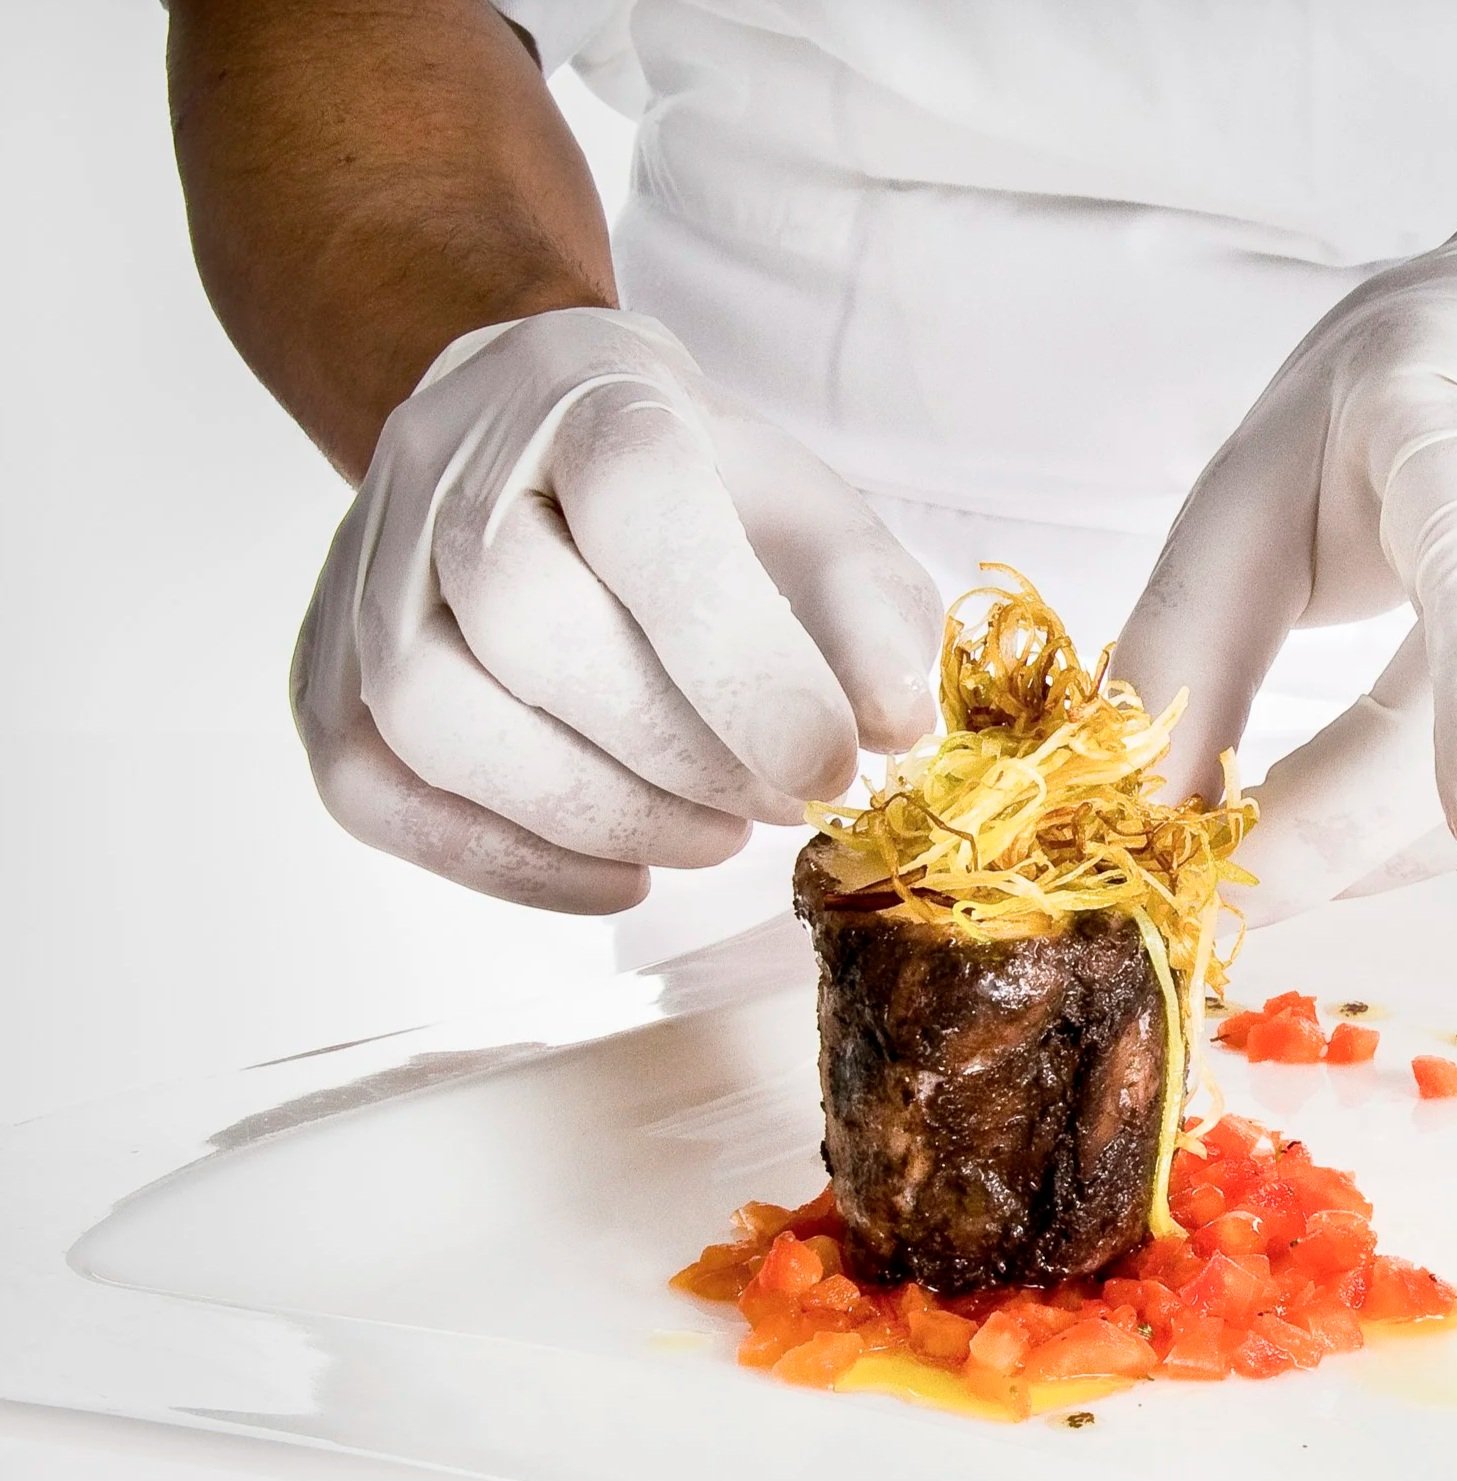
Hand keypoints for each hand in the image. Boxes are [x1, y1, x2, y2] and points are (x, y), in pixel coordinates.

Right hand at [293, 308, 940, 911]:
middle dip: (682, 752)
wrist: (537, 440)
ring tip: (716, 836)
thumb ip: (871, 612)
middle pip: (531, 627)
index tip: (833, 765)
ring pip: (438, 717)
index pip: (641, 511)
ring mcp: (368, 571)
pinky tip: (622, 872)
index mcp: (588, 395)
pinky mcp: (326, 672)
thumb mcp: (815, 517)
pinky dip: (508, 863)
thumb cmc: (698, 494)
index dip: (741, 659)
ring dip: (598, 814)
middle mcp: (450, 467)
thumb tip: (893, 728)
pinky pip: (377, 791)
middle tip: (780, 803)